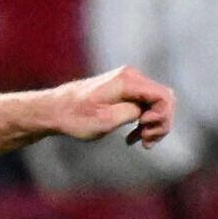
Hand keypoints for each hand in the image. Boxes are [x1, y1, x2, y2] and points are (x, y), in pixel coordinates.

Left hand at [55, 66, 173, 145]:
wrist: (53, 111)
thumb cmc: (76, 117)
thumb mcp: (107, 119)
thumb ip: (135, 112)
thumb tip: (152, 110)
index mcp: (127, 81)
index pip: (164, 96)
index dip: (162, 116)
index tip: (144, 129)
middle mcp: (131, 76)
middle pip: (163, 99)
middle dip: (160, 123)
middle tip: (146, 142)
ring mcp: (128, 82)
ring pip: (155, 104)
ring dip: (152, 125)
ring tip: (141, 142)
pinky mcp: (124, 90)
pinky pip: (144, 105)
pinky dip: (143, 121)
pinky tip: (134, 138)